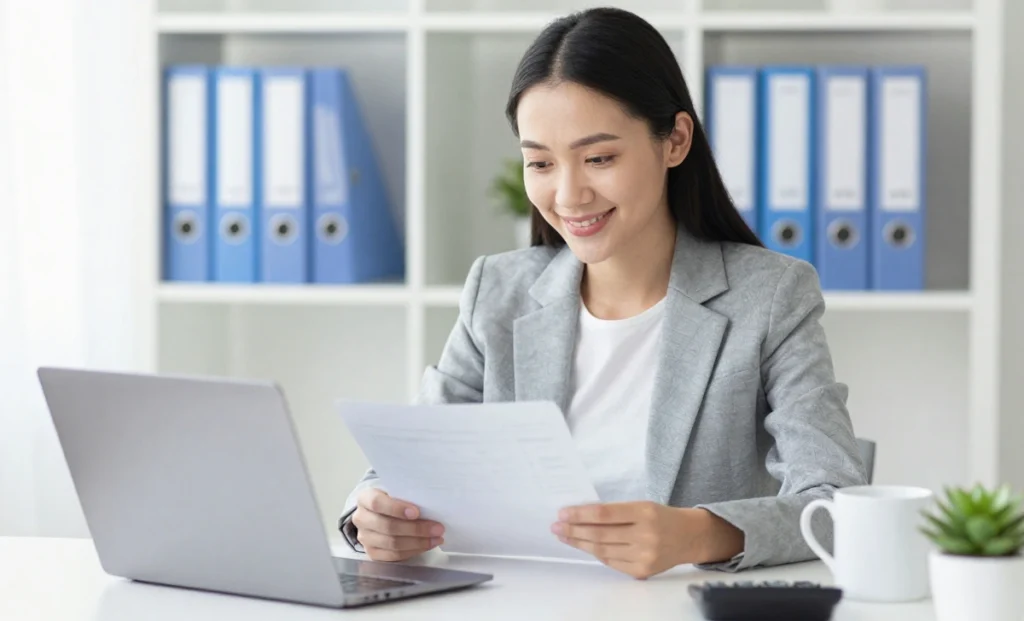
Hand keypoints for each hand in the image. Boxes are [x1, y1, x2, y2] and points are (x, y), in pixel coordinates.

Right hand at [351, 488, 445, 561]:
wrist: (380, 513)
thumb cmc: (393, 499)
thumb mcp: (397, 492)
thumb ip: (407, 496)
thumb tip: (431, 504)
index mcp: (365, 498)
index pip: (377, 503)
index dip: (397, 508)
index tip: (417, 512)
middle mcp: (361, 518)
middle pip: (388, 527)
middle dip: (416, 528)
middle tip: (437, 528)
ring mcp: (365, 538)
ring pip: (392, 543)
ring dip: (418, 542)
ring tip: (436, 537)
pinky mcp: (372, 553)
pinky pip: (394, 556)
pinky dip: (413, 550)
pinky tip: (427, 545)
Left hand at [552, 502, 743, 578]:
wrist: (690, 537)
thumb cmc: (661, 517)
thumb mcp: (642, 505)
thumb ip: (615, 512)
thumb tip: (580, 516)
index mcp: (644, 512)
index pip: (604, 514)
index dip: (580, 514)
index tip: (563, 513)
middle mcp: (645, 535)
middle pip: (600, 534)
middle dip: (574, 530)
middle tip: (556, 526)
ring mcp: (644, 555)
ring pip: (602, 550)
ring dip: (579, 543)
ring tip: (565, 536)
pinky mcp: (642, 571)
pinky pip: (611, 562)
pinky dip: (596, 553)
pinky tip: (585, 546)